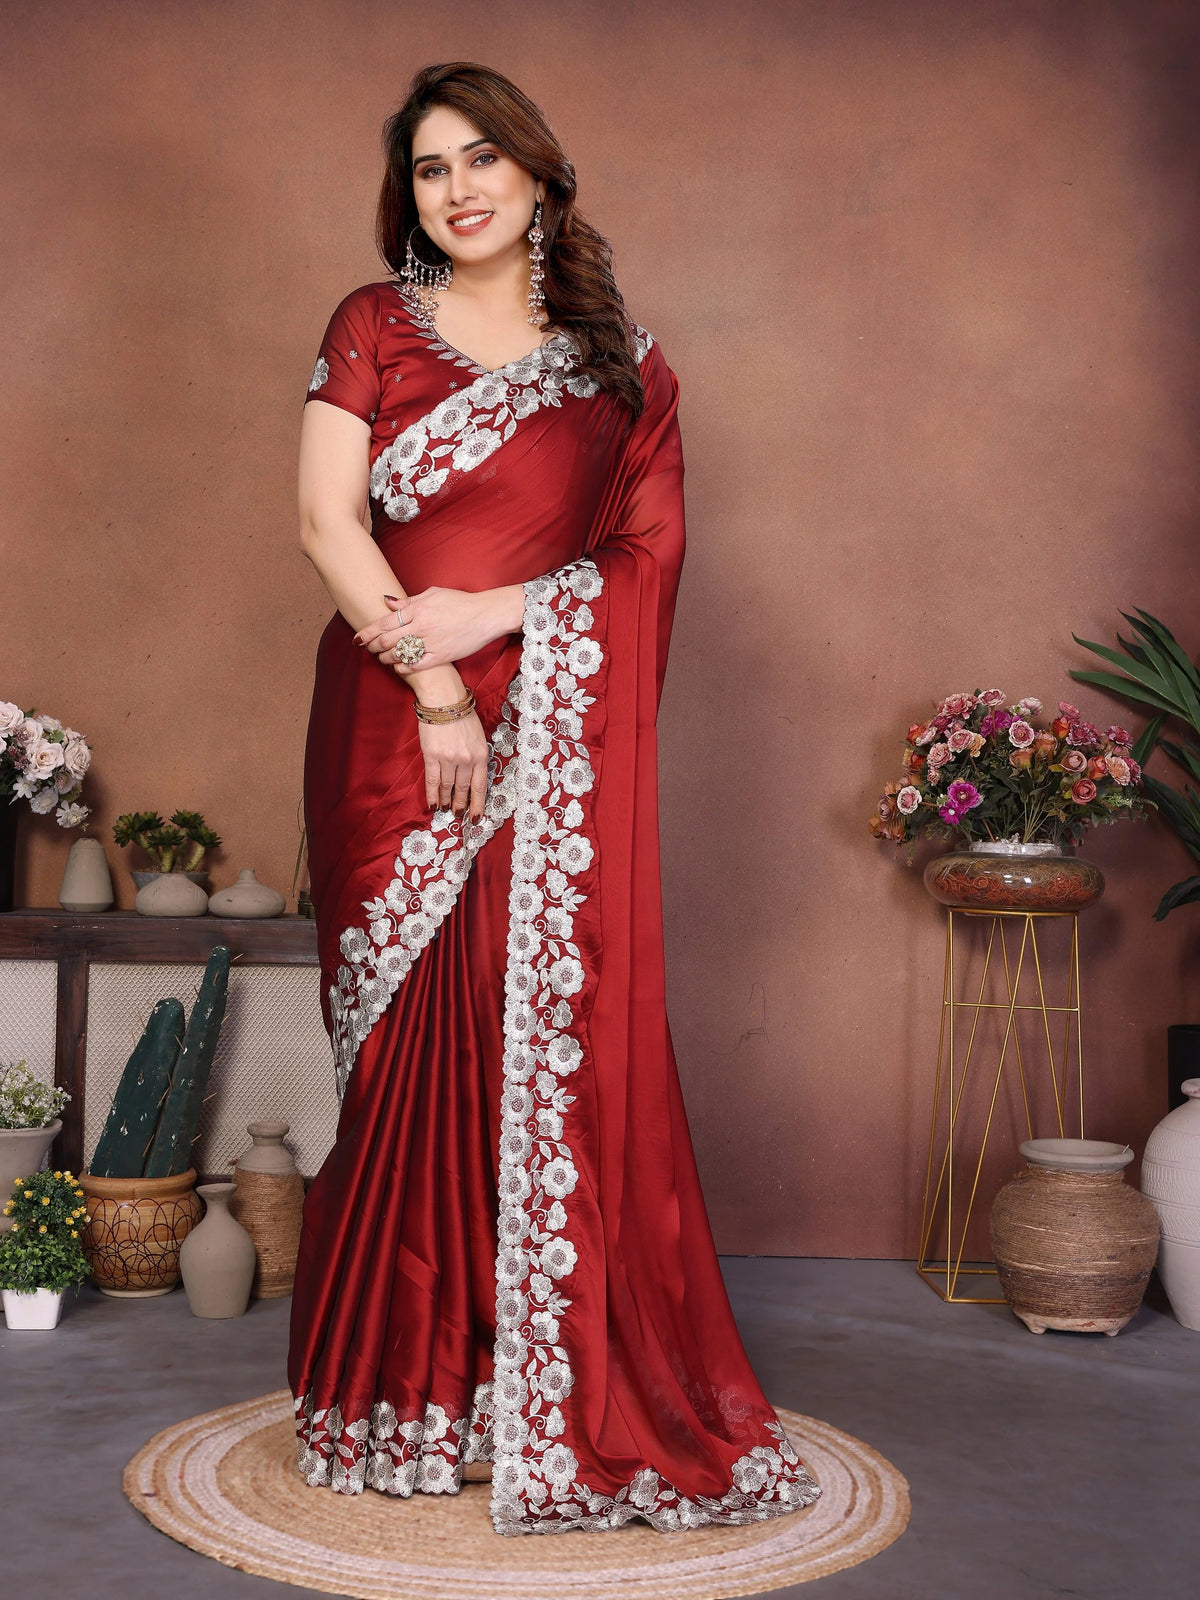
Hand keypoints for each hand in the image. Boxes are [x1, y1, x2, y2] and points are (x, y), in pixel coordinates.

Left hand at [353, 585, 523, 670]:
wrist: (486, 615)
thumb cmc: (460, 602)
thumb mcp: (433, 594)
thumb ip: (408, 601)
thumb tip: (386, 601)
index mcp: (418, 609)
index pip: (384, 623)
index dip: (367, 633)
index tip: (358, 639)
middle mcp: (422, 626)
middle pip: (387, 641)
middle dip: (373, 647)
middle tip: (368, 649)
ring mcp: (431, 643)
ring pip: (399, 655)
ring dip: (386, 658)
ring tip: (382, 658)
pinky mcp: (441, 656)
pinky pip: (416, 666)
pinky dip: (403, 668)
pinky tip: (398, 667)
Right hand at [419, 710, 488, 821]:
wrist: (443, 699)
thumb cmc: (462, 714)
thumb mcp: (478, 736)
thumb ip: (477, 755)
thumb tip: (472, 774)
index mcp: (481, 754)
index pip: (480, 786)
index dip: (478, 804)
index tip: (476, 817)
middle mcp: (466, 760)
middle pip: (464, 789)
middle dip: (461, 804)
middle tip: (459, 814)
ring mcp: (449, 759)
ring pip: (447, 787)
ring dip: (446, 801)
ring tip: (445, 809)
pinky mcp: (432, 756)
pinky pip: (432, 781)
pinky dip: (432, 795)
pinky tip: (433, 804)